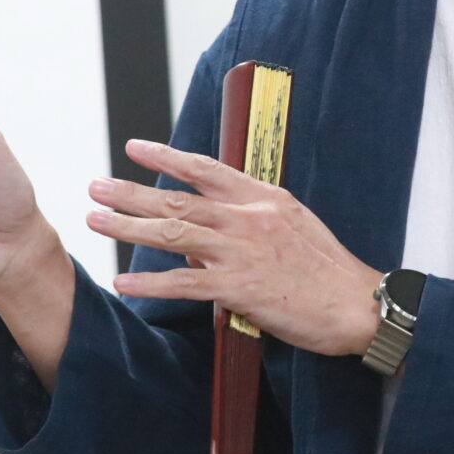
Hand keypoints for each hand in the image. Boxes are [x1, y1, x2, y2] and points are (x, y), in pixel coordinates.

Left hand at [88, 140, 380, 356]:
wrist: (357, 304)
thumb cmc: (328, 271)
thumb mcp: (292, 229)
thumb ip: (249, 225)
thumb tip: (206, 235)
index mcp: (265, 199)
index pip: (206, 169)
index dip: (166, 157)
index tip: (135, 148)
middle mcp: (250, 218)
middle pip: (179, 200)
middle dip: (131, 192)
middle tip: (96, 187)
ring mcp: (243, 252)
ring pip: (173, 234)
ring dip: (129, 227)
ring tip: (96, 221)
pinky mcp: (240, 288)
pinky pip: (184, 283)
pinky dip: (150, 283)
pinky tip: (124, 283)